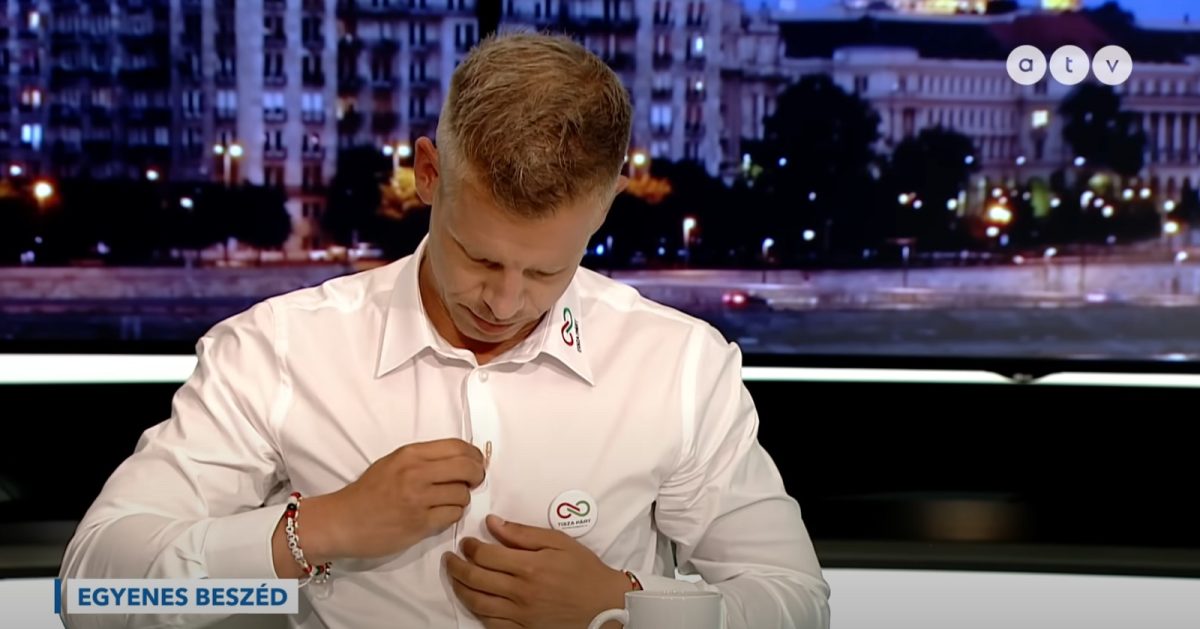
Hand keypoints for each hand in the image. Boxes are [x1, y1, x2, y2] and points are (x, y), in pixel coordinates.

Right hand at [276, 438, 484, 568]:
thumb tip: (461, 459)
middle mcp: (416, 473)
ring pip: (463, 494)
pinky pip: (453, 515)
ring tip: (448, 502)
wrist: (342, 521)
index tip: (476, 463)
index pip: (458, 446)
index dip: (474, 455)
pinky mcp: (420, 523)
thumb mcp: (393, 463)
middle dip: (477, 475)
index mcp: (410, 454)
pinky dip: (452, 515)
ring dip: (462, 499)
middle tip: (473, 482)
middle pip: (467, 467)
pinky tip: (440, 515)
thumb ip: (424, 460)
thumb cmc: (367, 492)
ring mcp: (419, 498)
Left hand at [444, 515, 631, 628]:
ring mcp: (521, 615)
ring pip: (477, 603)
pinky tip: (473, 601)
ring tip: (455, 578)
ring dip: (460, 588)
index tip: (465, 542)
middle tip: (450, 558)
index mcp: (529, 566)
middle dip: (456, 566)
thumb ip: (523, 533)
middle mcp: (521, 592)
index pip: (486, 555)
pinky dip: (477, 611)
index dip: (469, 547)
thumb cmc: (584, 570)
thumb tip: (493, 523)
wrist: (604, 604)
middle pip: (475, 578)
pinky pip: (491, 623)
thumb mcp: (558, 541)